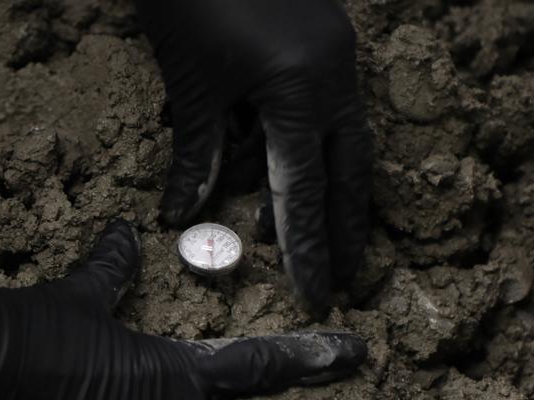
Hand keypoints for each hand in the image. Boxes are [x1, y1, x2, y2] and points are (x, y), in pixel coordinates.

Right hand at [0, 220, 365, 398]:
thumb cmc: (26, 336)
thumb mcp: (75, 302)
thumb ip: (108, 273)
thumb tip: (126, 236)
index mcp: (170, 380)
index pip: (256, 366)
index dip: (308, 356)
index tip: (354, 353)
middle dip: (279, 381)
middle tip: (328, 368)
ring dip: (227, 392)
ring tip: (255, 372)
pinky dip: (169, 395)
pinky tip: (153, 385)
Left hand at [137, 0, 372, 307]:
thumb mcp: (190, 83)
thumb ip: (197, 152)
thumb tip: (184, 213)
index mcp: (302, 86)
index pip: (308, 188)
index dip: (309, 247)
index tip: (316, 293)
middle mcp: (334, 70)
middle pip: (350, 167)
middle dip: (345, 225)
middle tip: (343, 276)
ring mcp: (335, 48)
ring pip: (343, 135)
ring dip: (324, 183)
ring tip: (301, 231)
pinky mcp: (324, 34)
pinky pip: (326, 101)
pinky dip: (307, 139)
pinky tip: (282, 160)